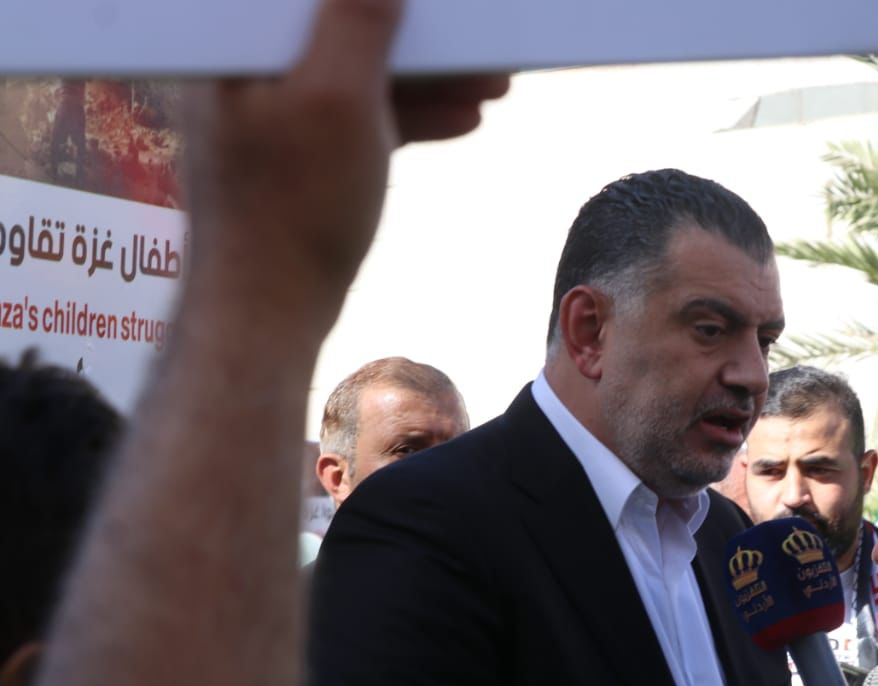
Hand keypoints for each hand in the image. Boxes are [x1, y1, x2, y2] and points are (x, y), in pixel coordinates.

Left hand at [180, 0, 508, 339]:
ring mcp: (272, 110)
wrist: (269, 312)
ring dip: (428, 76)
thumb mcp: (338, 101)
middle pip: (340, 25)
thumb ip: (357, 21)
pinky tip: (463, 118)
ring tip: (493, 83)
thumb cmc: (290, 214)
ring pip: (359, 70)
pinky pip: (360, 112)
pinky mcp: (297, 148)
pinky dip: (408, 113)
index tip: (436, 9)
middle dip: (419, 34)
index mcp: (234, 42)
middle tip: (481, 40)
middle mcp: (245, 67)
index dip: (384, 3)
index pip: (314, 0)